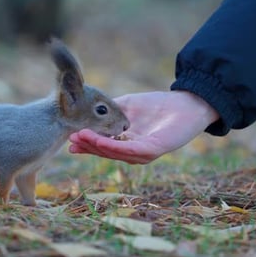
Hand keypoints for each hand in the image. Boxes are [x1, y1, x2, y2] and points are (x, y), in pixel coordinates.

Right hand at [68, 91, 218, 163]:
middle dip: (87, 146)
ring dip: (96, 146)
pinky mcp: (154, 150)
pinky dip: (114, 147)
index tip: (70, 139)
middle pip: (106, 152)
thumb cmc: (156, 105)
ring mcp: (143, 153)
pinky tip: (101, 140)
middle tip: (71, 139)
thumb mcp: (126, 106)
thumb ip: (108, 110)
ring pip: (115, 153)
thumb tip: (85, 111)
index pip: (102, 145)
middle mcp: (133, 151)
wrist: (186, 103)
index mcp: (125, 142)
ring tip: (81, 137)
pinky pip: (131, 150)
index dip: (86, 143)